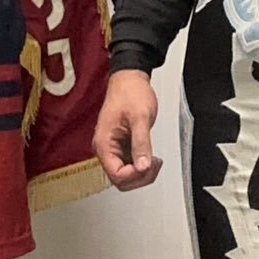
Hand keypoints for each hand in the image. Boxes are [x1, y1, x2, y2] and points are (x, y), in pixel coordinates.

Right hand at [94, 70, 162, 190]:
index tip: (148, 165)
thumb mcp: (140, 117)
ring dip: (141, 173)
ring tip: (154, 161)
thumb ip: (141, 143)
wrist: (129, 79)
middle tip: (154, 165)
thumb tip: (143, 166)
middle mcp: (106, 148)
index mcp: (104, 143)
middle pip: (119, 179)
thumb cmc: (130, 92)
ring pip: (125, 175)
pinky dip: (141, 166)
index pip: (116, 174)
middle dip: (139, 177)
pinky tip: (151, 158)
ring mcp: (113, 148)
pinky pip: (129, 164)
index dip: (134, 175)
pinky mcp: (120, 146)